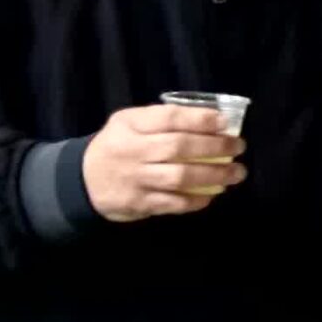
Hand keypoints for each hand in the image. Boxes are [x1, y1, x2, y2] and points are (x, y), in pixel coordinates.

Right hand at [80, 105, 244, 222]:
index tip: (225, 122)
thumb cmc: (118, 145)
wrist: (81, 180)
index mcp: (130, 125)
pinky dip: (197, 199)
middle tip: (239, 146)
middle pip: (178, 147)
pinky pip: (173, 203)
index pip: (169, 118)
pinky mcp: (139, 203)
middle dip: (215, 147)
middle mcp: (132, 151)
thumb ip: (161, 119)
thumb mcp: (128, 123)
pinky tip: (215, 193)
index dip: (200, 119)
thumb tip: (211, 119)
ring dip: (215, 175)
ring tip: (237, 172)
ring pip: (180, 177)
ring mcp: (135, 179)